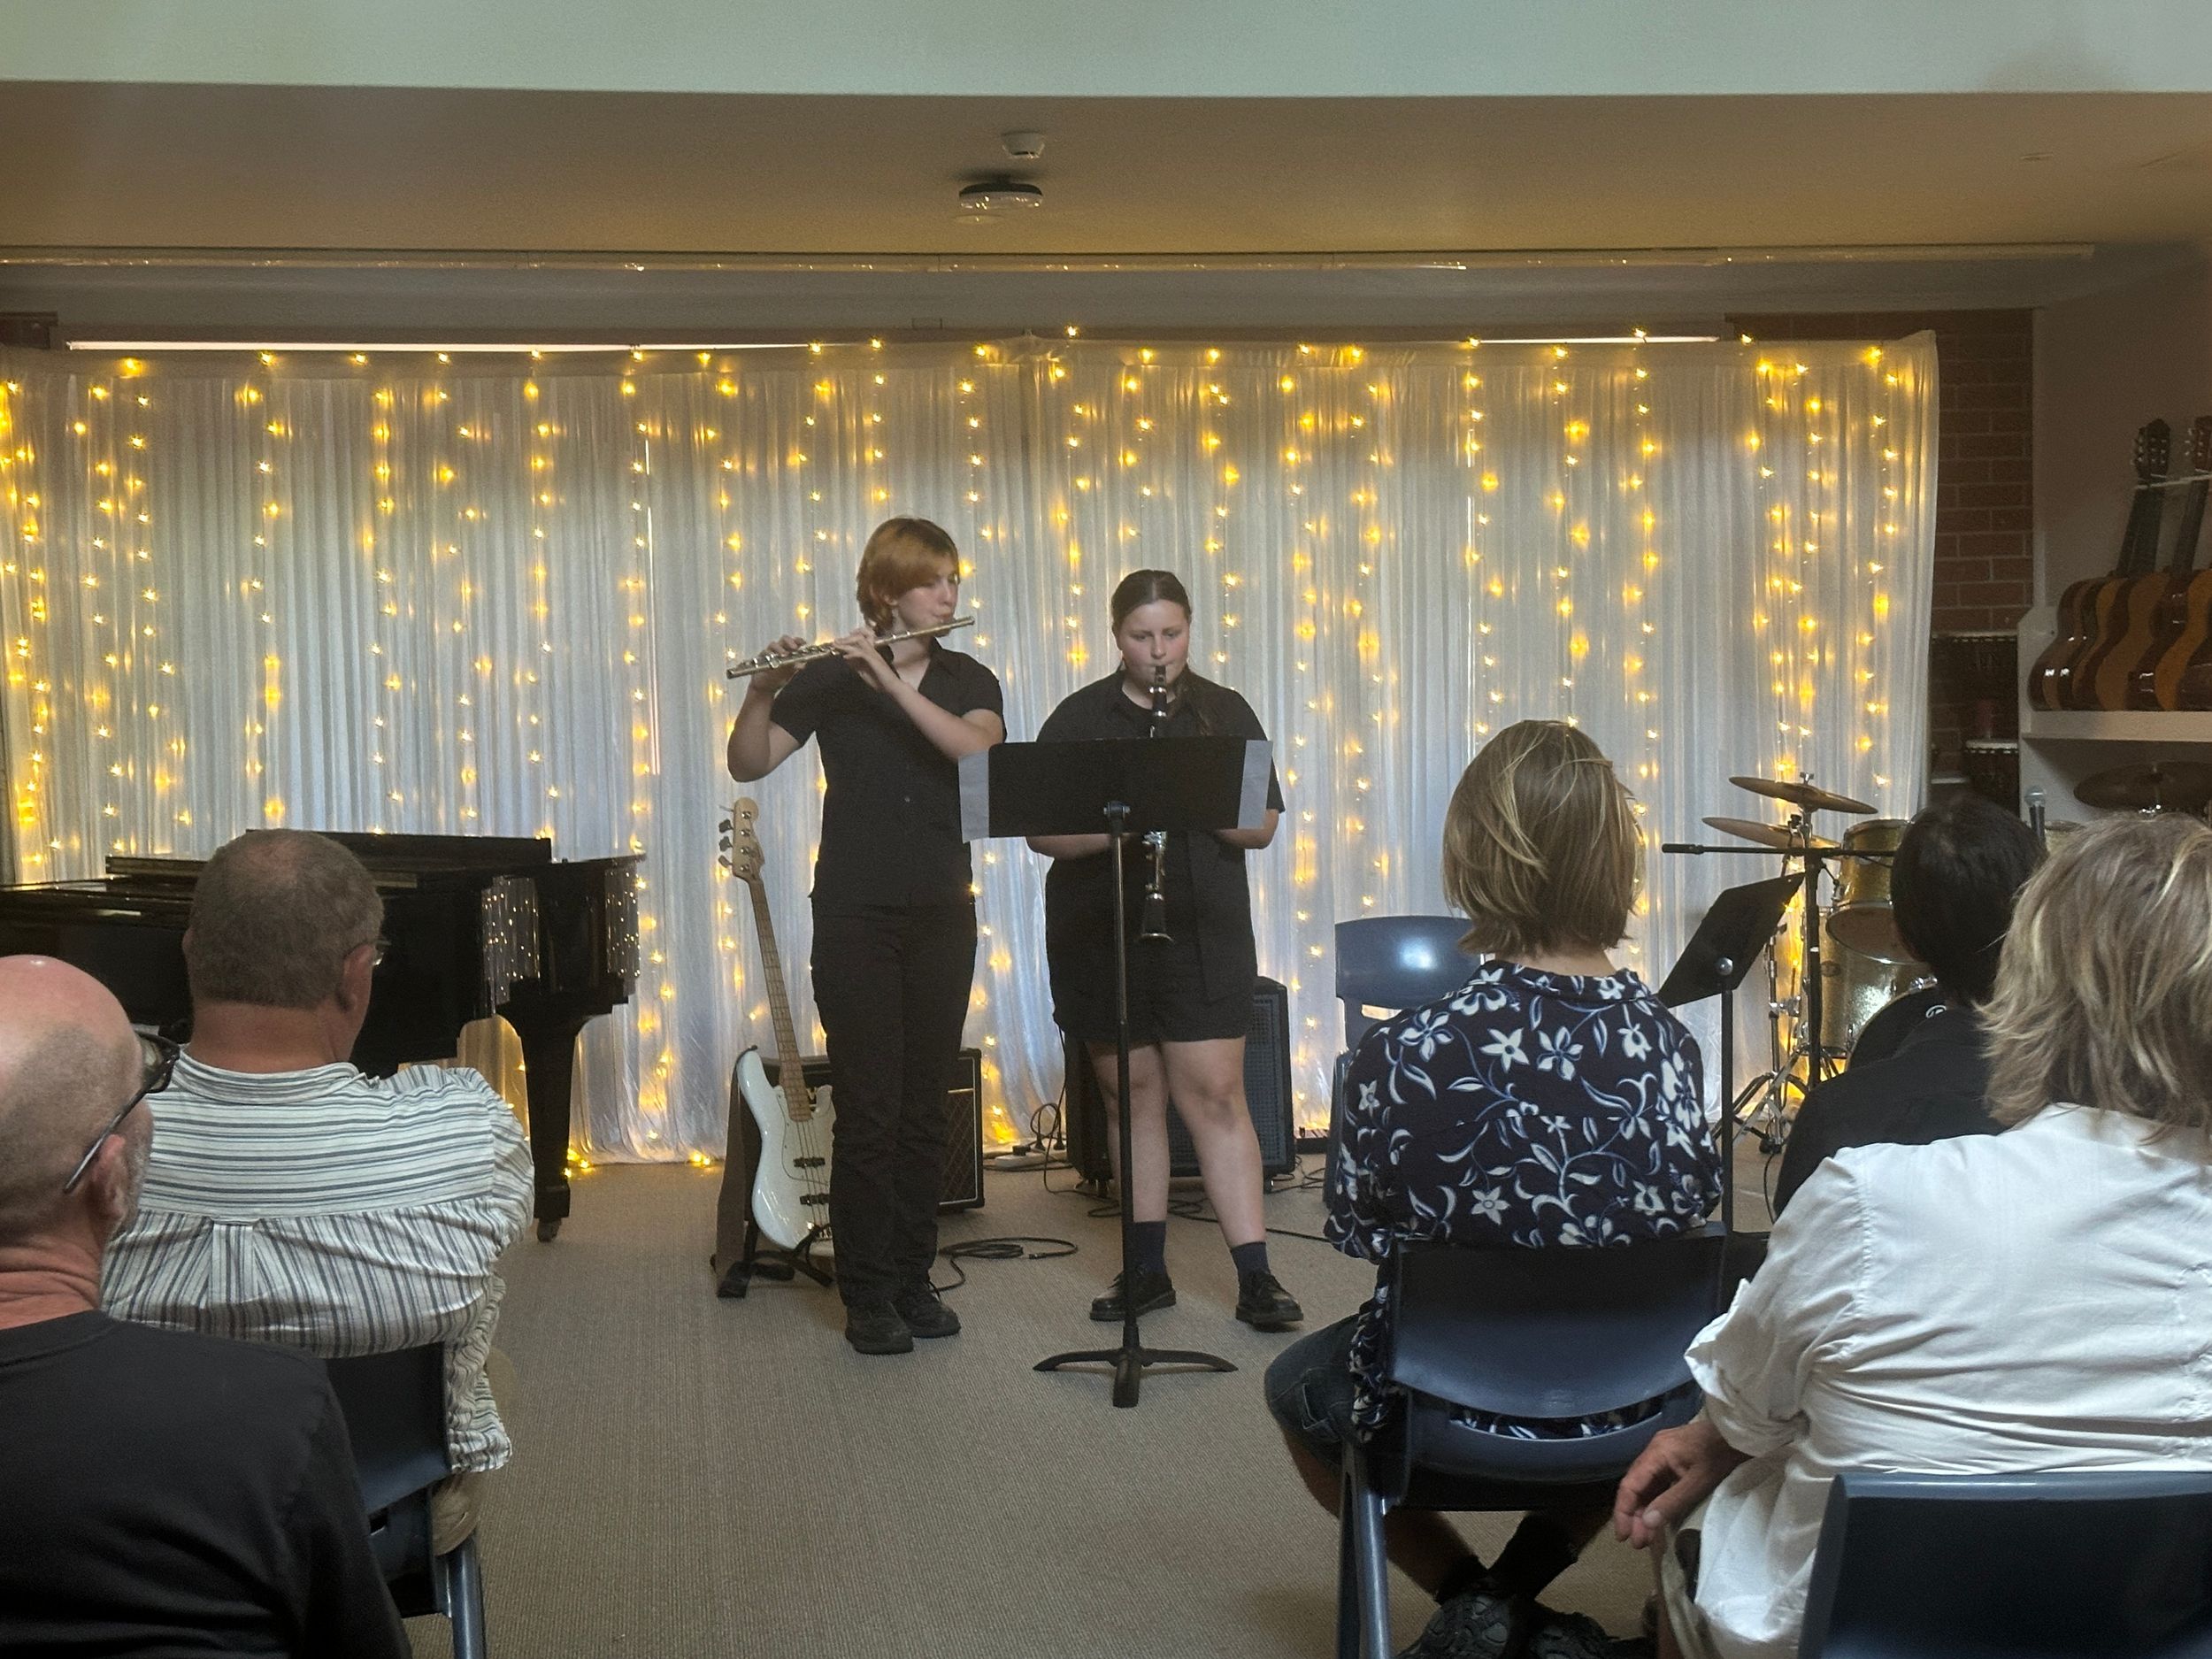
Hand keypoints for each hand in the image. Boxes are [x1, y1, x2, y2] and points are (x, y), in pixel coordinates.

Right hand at [746, 635, 811, 691]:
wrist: (764, 687)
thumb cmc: (777, 678)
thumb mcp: (788, 673)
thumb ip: (795, 668)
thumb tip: (802, 665)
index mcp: (788, 652)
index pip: (794, 642)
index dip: (799, 641)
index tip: (804, 644)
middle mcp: (779, 650)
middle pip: (784, 639)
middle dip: (790, 641)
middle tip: (794, 648)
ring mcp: (770, 653)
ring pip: (773, 644)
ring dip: (779, 648)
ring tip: (784, 655)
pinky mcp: (761, 657)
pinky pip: (764, 652)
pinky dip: (769, 654)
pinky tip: (772, 659)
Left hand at [831, 627, 898, 693]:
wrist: (891, 687)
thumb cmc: (879, 680)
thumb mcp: (863, 671)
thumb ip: (855, 664)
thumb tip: (846, 658)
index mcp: (871, 653)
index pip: (863, 638)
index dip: (852, 636)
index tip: (842, 639)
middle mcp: (873, 651)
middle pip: (860, 637)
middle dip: (846, 639)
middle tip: (836, 641)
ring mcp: (874, 655)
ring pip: (860, 642)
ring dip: (847, 644)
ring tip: (837, 646)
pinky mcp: (874, 660)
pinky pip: (862, 653)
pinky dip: (852, 654)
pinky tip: (845, 657)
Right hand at [1611, 1416, 1749, 1550]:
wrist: (1740, 1433)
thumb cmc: (1720, 1456)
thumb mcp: (1697, 1483)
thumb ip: (1670, 1503)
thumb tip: (1646, 1523)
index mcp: (1655, 1453)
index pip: (1630, 1485)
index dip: (1623, 1512)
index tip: (1623, 1536)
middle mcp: (1654, 1450)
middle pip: (1636, 1486)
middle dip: (1634, 1515)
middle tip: (1637, 1542)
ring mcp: (1664, 1452)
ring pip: (1646, 1484)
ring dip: (1644, 1509)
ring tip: (1646, 1535)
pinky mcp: (1674, 1456)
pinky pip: (1657, 1480)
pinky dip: (1655, 1499)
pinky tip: (1656, 1514)